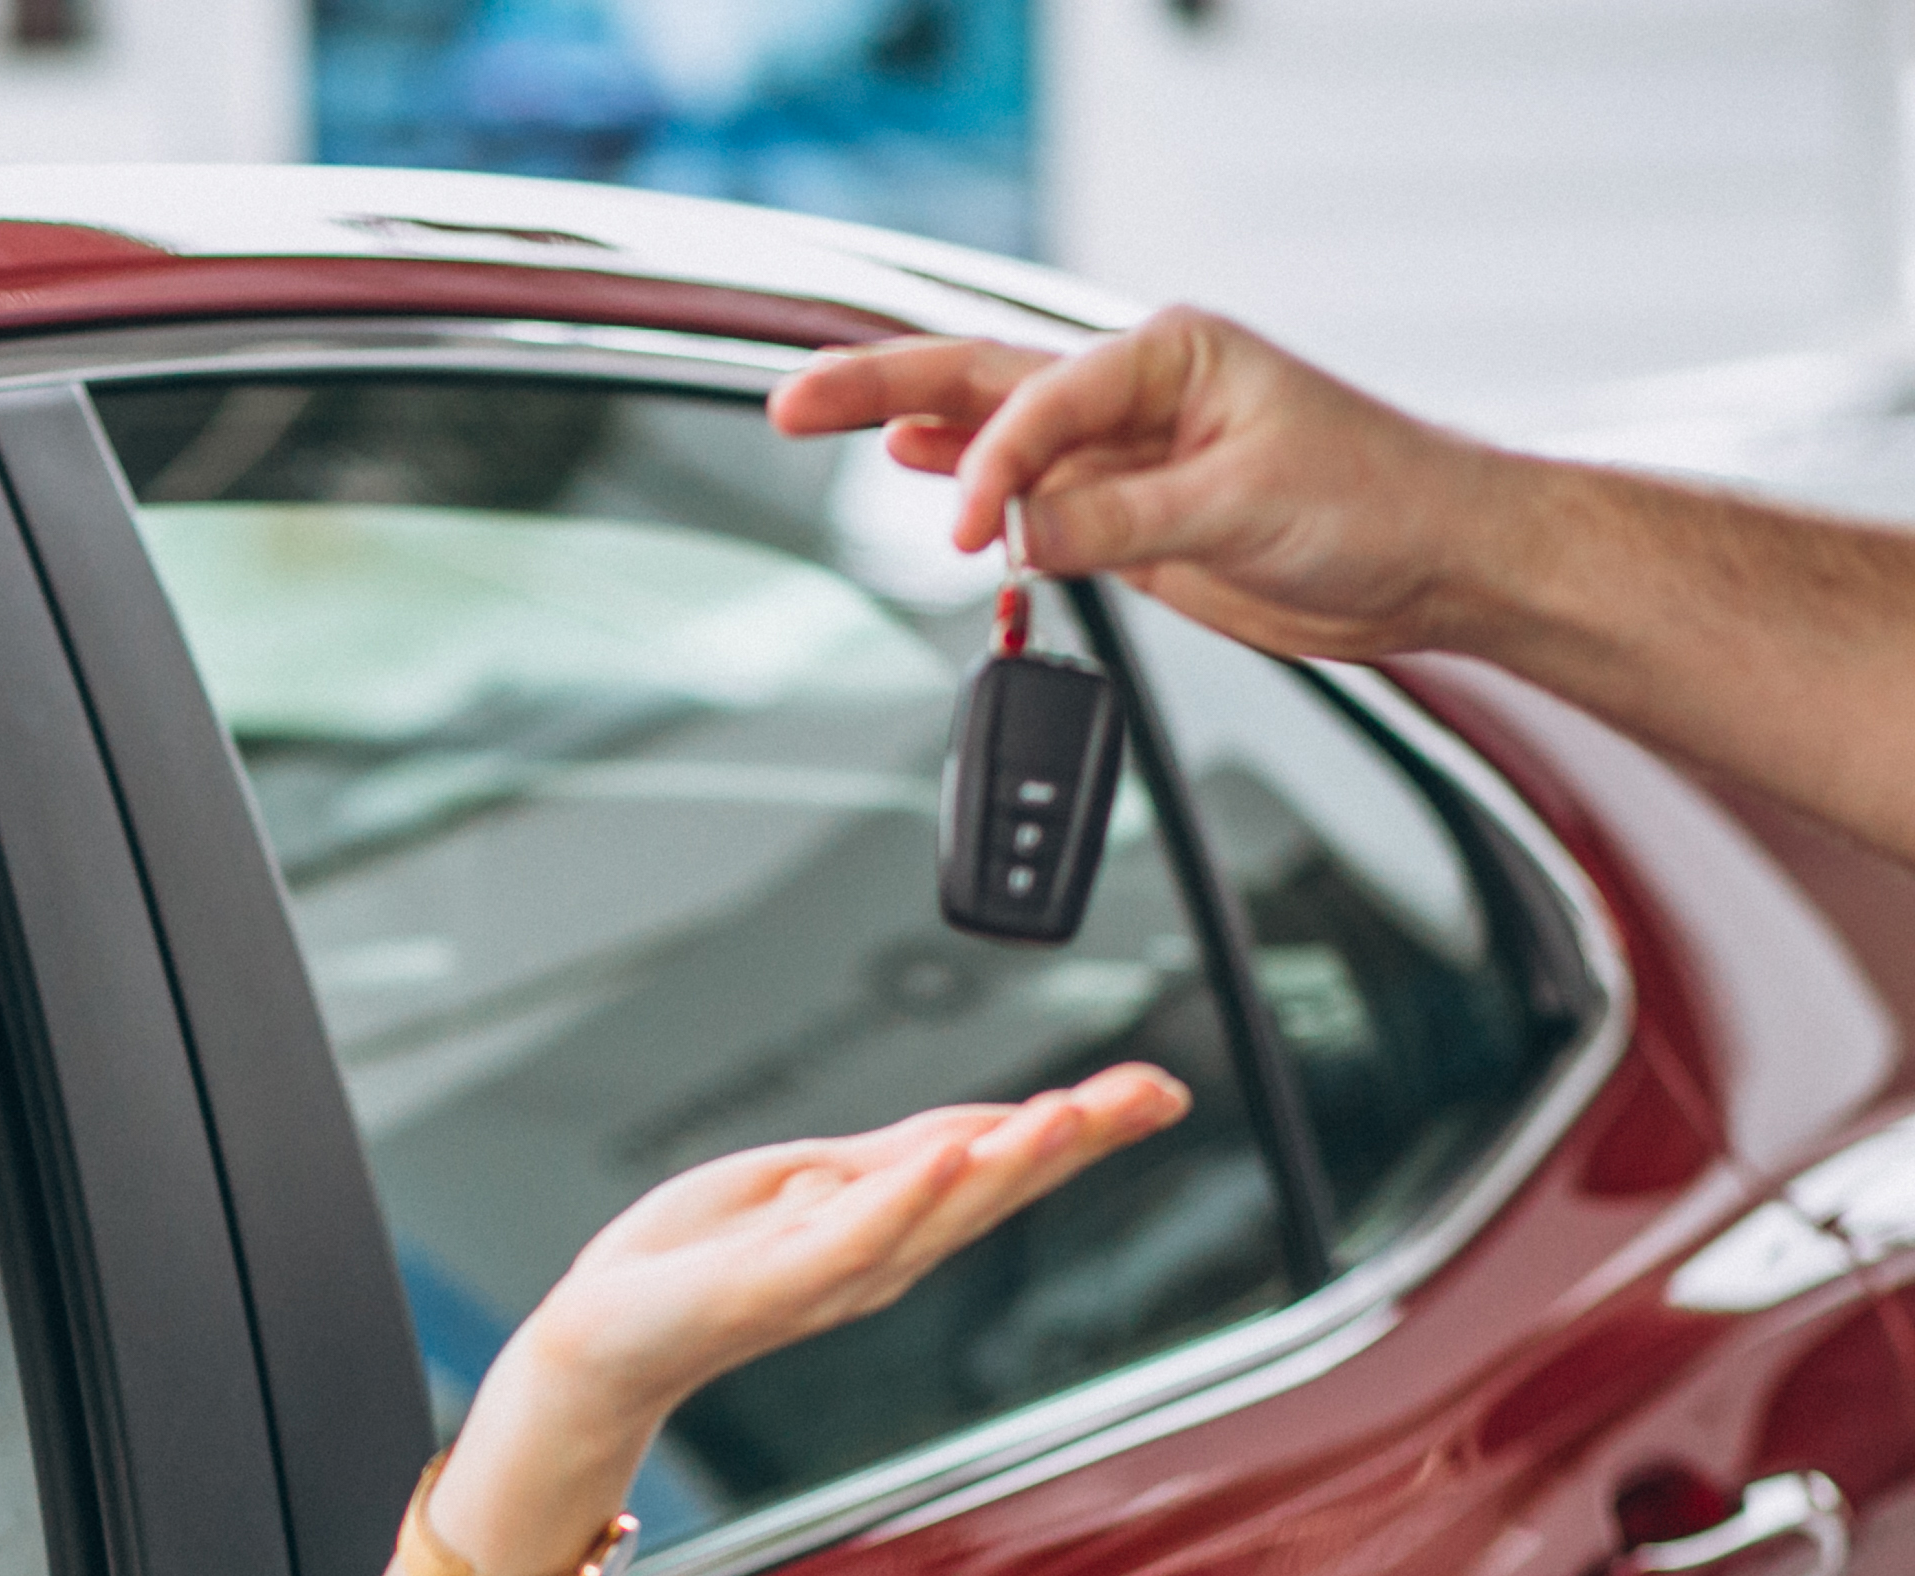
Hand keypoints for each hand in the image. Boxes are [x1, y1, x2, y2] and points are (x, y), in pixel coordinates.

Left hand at [420, 1066, 1187, 1575]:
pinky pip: (854, 1238)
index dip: (1085, 1127)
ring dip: (1012, 1162)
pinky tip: (948, 1161)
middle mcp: (883, 1255)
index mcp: (895, 1222)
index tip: (1157, 1091)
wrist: (607, 1338)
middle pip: (998, 1185)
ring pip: (943, 1211)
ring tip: (1072, 1116)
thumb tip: (992, 1123)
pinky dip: (905, 1199)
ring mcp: (834, 1272)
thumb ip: (902, 1157)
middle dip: (1078, 1138)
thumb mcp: (818, 1182)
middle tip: (1149, 1095)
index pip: (1003, 1162)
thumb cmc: (699, 1262)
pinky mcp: (776, 1283)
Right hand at [767, 307, 1513, 662]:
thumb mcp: (1239, 508)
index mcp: (1168, 357)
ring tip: (814, 415)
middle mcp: (1136, 395)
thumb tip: (1021, 537)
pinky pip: (1024, 494)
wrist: (1435, 563)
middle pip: (983, 383)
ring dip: (907, 428)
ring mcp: (1124, 456)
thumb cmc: (1377, 502)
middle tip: (794, 401)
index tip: (976, 539)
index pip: (1039, 403)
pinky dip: (963, 480)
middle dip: (883, 390)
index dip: (991, 469)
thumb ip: (1117, 519)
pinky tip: (910, 467)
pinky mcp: (1127, 515)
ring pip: (990, 433)